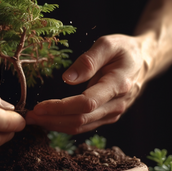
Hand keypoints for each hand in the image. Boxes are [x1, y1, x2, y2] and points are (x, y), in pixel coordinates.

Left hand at [26, 34, 147, 133]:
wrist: (142, 61)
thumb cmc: (124, 50)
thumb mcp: (108, 44)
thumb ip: (88, 60)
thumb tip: (67, 78)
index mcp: (117, 85)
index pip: (86, 103)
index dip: (60, 108)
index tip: (38, 107)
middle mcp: (116, 104)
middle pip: (80, 119)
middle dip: (52, 120)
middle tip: (29, 116)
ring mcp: (113, 113)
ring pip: (81, 126)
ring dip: (55, 125)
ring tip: (35, 119)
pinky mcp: (107, 116)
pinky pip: (84, 125)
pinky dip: (64, 124)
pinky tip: (50, 120)